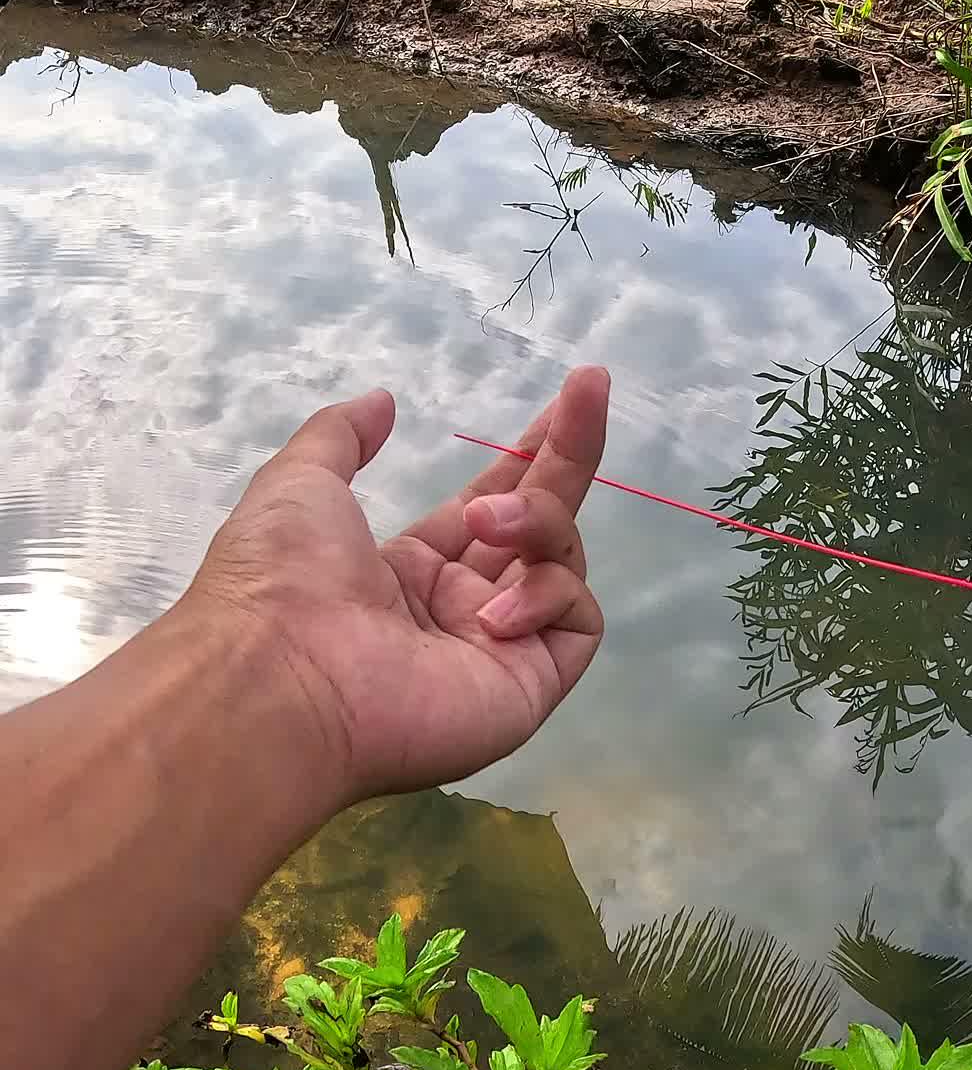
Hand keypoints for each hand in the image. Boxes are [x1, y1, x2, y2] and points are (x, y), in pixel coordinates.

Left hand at [185, 367, 609, 806]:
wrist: (280, 680)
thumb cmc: (282, 580)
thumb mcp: (300, 483)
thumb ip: (343, 436)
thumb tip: (383, 401)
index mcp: (411, 568)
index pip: (490, 504)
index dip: (527, 455)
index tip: (568, 398)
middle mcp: (461, 606)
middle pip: (541, 522)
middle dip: (569, 452)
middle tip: (592, 385)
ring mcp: (499, 647)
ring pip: (561, 561)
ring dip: (537, 522)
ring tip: (488, 522)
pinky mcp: (528, 684)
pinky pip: (576, 621)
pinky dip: (548, 594)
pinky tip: (494, 609)